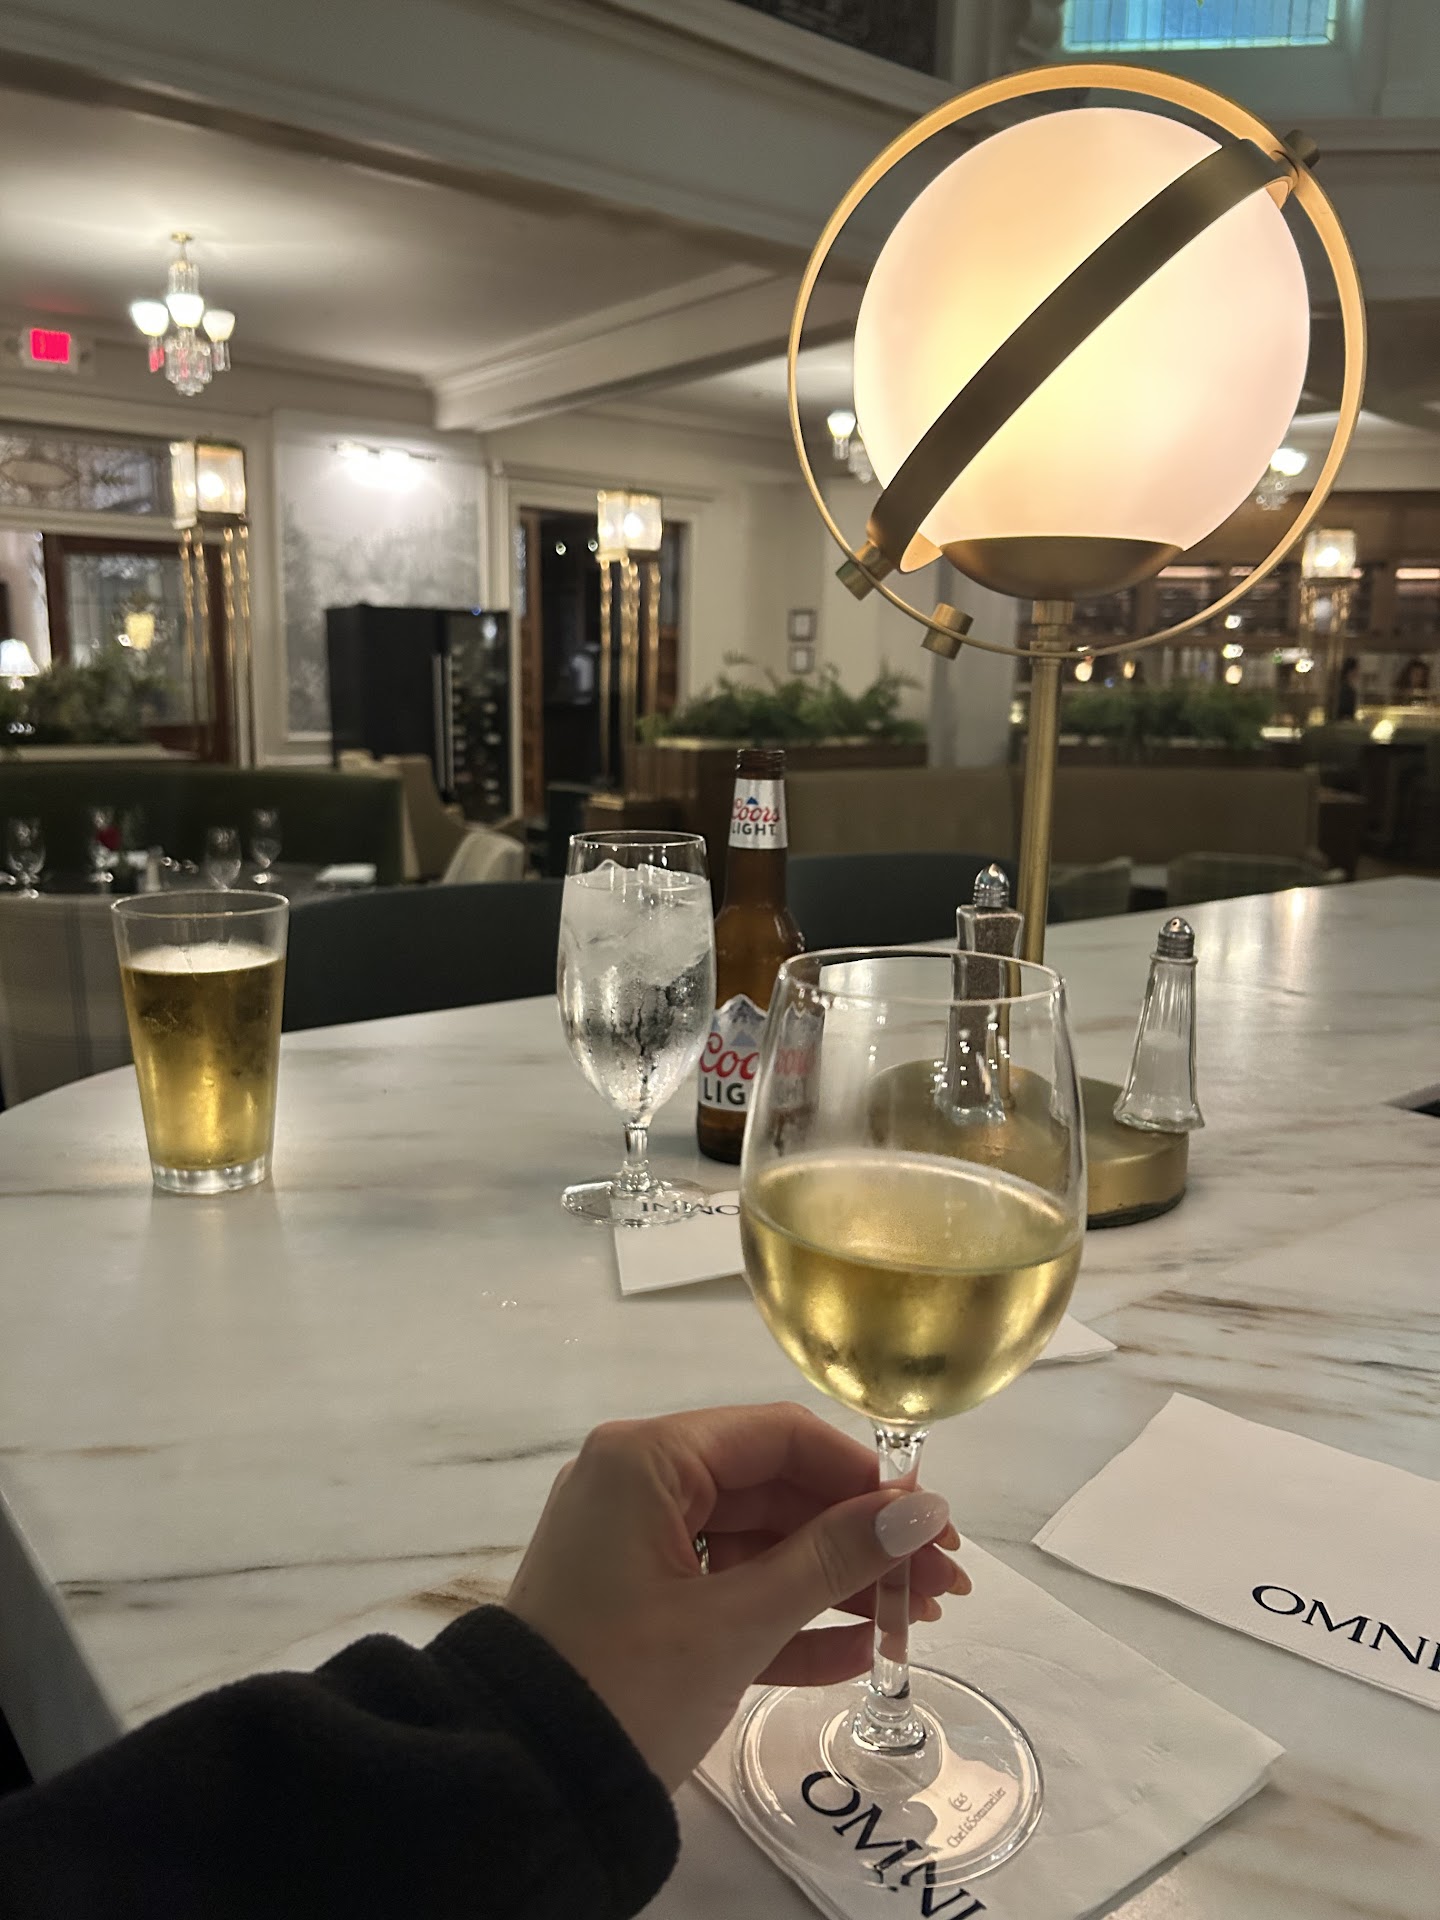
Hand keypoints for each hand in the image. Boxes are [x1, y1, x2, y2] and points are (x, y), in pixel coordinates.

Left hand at [504, 1402, 967, 1788]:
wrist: (523, 1786)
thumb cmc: (625, 1683)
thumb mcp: (736, 1622)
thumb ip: (833, 1560)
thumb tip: (922, 1513)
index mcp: (647, 1461)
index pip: (778, 1437)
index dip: (864, 1477)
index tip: (934, 1521)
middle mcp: (640, 1485)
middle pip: (776, 1491)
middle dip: (861, 1539)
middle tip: (943, 1583)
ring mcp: (639, 1545)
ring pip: (760, 1546)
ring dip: (836, 1584)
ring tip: (917, 1621)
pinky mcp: (642, 1603)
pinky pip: (729, 1593)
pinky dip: (788, 1621)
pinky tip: (861, 1653)